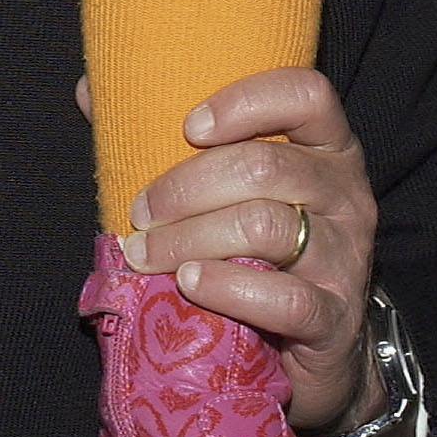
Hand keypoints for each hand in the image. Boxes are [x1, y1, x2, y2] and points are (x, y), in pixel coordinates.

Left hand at [96, 68, 382, 433]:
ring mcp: (346, 256)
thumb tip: (91, 91)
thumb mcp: (231, 188)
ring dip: (190, 237)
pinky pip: (285, 298)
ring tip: (145, 254)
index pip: (306, 94)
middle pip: (266, 167)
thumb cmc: (259, 248)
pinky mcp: (336, 317)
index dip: (246, 102)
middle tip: (139, 212)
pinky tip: (190, 284)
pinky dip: (228, 288)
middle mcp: (345, 194)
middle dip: (186, 187)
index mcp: (326, 147)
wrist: (318, 346)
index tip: (187, 127)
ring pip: (266, 226)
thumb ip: (166, 136)